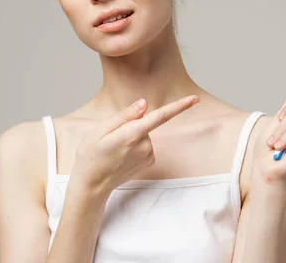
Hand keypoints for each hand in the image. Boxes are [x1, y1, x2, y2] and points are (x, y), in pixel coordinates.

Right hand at [70, 95, 199, 194]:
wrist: (91, 185)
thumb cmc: (91, 155)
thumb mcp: (100, 130)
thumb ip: (124, 115)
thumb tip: (144, 104)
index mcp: (132, 134)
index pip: (160, 117)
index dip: (179, 106)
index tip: (195, 99)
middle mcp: (144, 146)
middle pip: (145, 124)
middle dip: (131, 125)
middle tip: (110, 138)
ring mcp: (148, 156)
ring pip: (144, 135)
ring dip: (132, 137)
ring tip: (114, 149)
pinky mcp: (149, 162)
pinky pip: (145, 145)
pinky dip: (135, 147)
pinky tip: (121, 156)